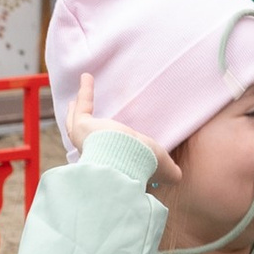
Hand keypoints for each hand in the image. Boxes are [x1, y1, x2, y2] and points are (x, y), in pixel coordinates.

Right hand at [64, 71, 181, 199]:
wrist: (127, 163)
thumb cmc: (143, 167)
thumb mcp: (162, 167)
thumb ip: (170, 172)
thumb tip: (178, 177)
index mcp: (113, 163)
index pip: (106, 155)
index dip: (105, 149)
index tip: (110, 141)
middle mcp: (96, 153)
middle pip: (84, 141)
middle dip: (81, 130)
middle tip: (79, 119)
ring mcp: (87, 140)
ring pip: (75, 124)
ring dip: (75, 111)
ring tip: (75, 101)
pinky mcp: (83, 127)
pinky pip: (83, 106)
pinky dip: (84, 91)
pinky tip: (87, 76)